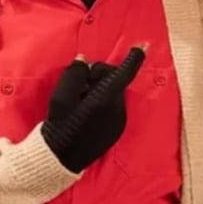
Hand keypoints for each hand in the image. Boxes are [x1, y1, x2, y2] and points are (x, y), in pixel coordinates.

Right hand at [41, 47, 145, 172]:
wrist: (60, 159)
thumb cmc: (59, 125)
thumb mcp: (60, 96)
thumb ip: (74, 74)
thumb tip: (84, 60)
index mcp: (104, 99)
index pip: (124, 73)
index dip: (133, 57)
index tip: (143, 45)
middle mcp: (117, 109)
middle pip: (113, 80)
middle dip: (99, 76)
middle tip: (79, 86)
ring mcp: (119, 120)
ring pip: (113, 94)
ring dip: (100, 91)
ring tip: (80, 103)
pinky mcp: (117, 129)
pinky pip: (113, 108)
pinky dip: (102, 104)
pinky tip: (86, 114)